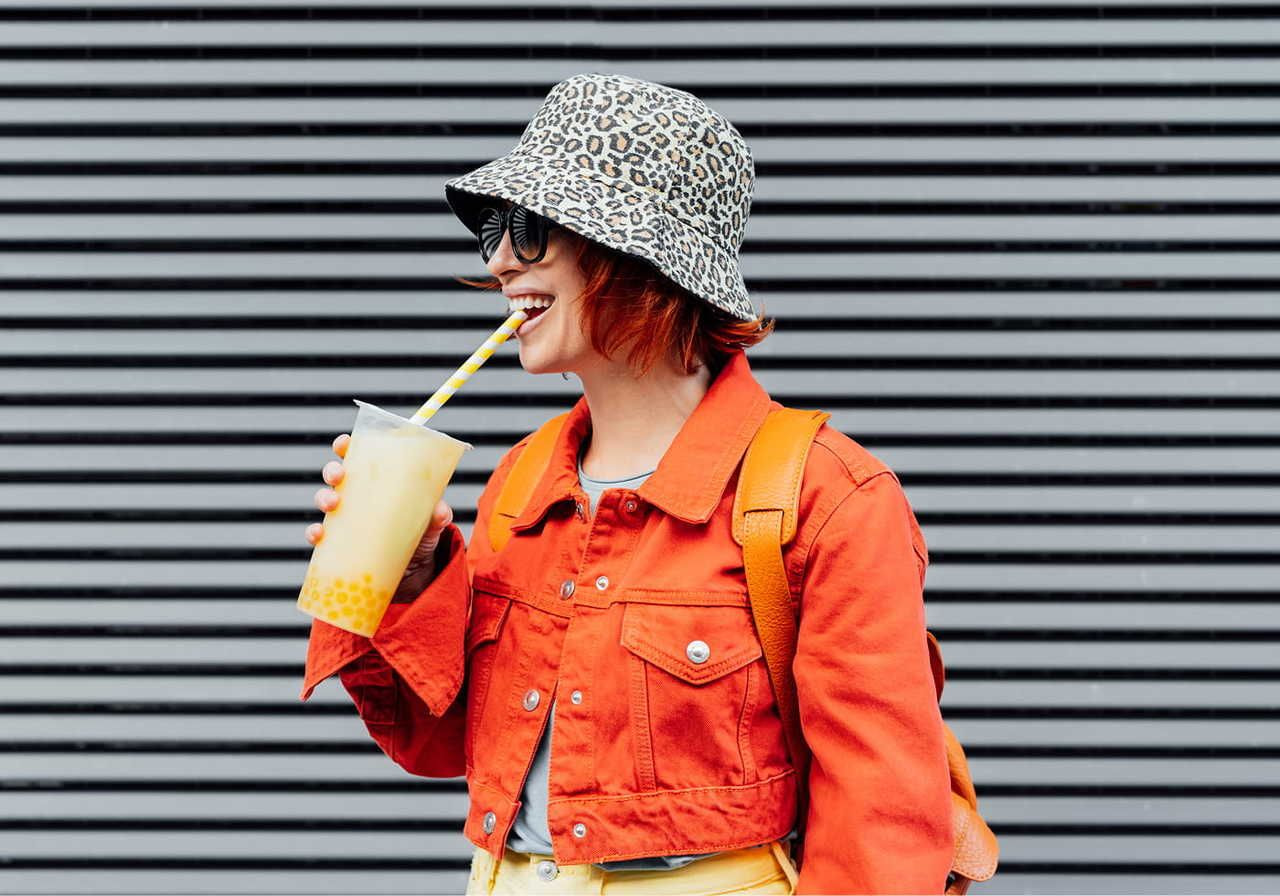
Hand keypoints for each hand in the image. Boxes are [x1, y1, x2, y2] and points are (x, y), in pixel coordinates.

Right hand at [305, 433, 453, 596]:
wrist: (415, 573)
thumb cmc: (421, 535)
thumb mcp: (433, 523)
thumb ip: (438, 516)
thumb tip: (440, 511)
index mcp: (379, 481)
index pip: (358, 456)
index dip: (346, 446)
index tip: (344, 444)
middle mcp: (359, 496)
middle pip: (337, 475)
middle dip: (332, 471)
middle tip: (339, 476)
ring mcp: (347, 518)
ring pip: (325, 500)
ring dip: (323, 497)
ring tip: (332, 503)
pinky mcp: (340, 543)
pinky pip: (320, 535)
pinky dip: (314, 533)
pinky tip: (319, 534)